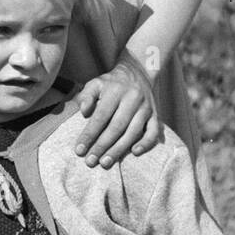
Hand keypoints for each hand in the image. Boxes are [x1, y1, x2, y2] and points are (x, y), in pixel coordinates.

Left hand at [74, 51, 159, 166]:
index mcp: (115, 91)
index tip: (79, 150)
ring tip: (105, 162)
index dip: (89, 134)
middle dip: (102, 146)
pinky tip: (135, 153)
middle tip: (90, 161)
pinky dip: (146, 143)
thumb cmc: (111, 83)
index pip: (100, 116)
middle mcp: (132, 99)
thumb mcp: (95, 83)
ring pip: (133, 132)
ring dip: (119, 149)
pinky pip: (154, 131)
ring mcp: (146, 107)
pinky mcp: (155, 114)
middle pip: (116, 127)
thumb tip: (83, 111)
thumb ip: (86, 95)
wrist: (138, 72)